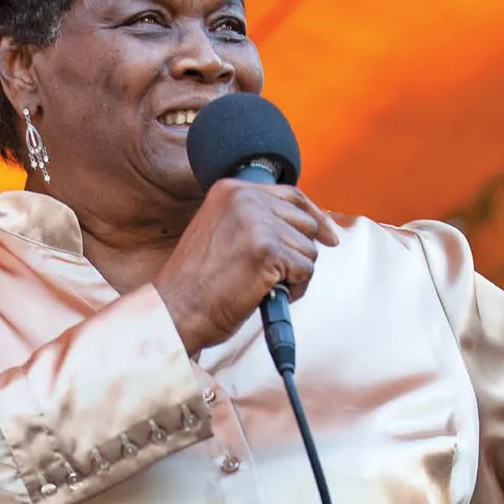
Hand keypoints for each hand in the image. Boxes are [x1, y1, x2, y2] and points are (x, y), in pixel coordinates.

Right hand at [154, 179, 338, 357]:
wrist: (174, 312)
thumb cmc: (195, 286)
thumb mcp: (220, 234)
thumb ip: (253, 221)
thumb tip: (304, 226)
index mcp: (231, 190)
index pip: (291, 195)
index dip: (315, 217)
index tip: (329, 236)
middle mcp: (245, 199)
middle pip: (305, 223)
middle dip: (298, 254)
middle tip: (275, 277)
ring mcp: (256, 223)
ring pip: (309, 249)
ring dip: (294, 275)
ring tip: (264, 287)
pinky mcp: (267, 251)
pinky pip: (305, 270)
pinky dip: (294, 290)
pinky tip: (268, 295)